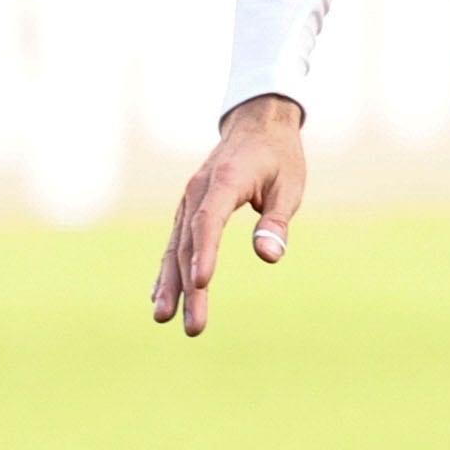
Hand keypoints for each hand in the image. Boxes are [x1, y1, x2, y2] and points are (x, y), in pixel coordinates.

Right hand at [153, 93, 307, 337]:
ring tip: (164, 318)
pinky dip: (166, 270)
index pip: (209, 221)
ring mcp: (188, 200)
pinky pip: (174, 242)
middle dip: (189, 287)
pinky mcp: (187, 209)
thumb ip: (276, 220)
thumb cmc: (278, 156)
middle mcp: (198, 191)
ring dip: (170, 284)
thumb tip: (269, 256)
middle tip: (193, 326)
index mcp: (226, 180)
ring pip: (175, 246)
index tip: (202, 284)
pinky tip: (160, 297)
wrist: (256, 124)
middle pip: (189, 243)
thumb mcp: (289, 185)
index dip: (205, 253)